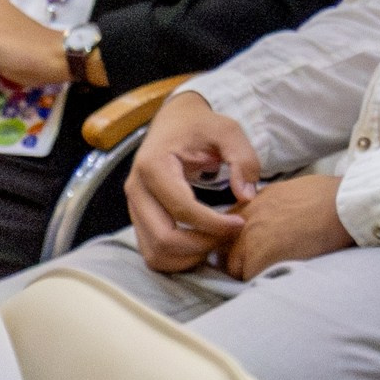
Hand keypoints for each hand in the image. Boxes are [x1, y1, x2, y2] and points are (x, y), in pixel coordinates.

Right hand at [125, 90, 262, 272]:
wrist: (174, 122)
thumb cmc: (201, 126)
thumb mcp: (229, 130)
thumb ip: (243, 159)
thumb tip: (246, 197)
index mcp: (154, 166)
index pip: (182, 209)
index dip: (214, 223)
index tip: (241, 223)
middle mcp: (136, 189)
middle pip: (164, 238)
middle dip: (202, 245)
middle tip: (230, 236)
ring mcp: (133, 207)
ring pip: (154, 252)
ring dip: (188, 257)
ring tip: (217, 242)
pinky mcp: (138, 218)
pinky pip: (152, 252)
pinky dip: (178, 258)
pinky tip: (203, 244)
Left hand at [219, 175, 352, 280]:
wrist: (343, 204)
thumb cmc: (328, 195)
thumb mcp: (291, 190)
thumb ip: (273, 204)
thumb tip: (273, 216)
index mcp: (254, 202)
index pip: (228, 228)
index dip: (239, 242)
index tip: (250, 250)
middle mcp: (246, 220)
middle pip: (226, 250)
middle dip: (240, 259)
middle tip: (260, 267)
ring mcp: (250, 239)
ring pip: (235, 268)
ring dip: (250, 273)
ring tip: (271, 275)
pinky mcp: (260, 258)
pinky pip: (249, 278)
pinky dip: (261, 282)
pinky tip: (276, 280)